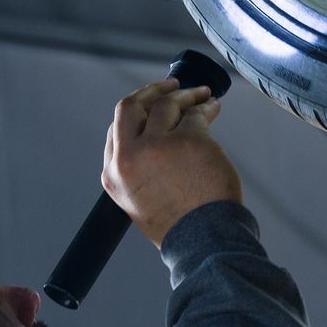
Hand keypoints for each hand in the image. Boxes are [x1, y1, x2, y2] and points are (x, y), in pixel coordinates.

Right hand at [103, 78, 242, 246]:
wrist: (204, 241)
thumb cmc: (181, 227)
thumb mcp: (141, 202)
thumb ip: (140, 170)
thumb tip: (156, 137)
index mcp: (114, 175)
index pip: (116, 129)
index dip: (136, 112)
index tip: (151, 105)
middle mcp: (130, 157)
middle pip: (130, 106)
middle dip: (151, 90)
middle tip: (171, 84)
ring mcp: (158, 146)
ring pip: (166, 104)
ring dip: (185, 95)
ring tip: (202, 95)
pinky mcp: (188, 139)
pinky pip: (196, 115)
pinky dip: (205, 108)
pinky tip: (212, 107)